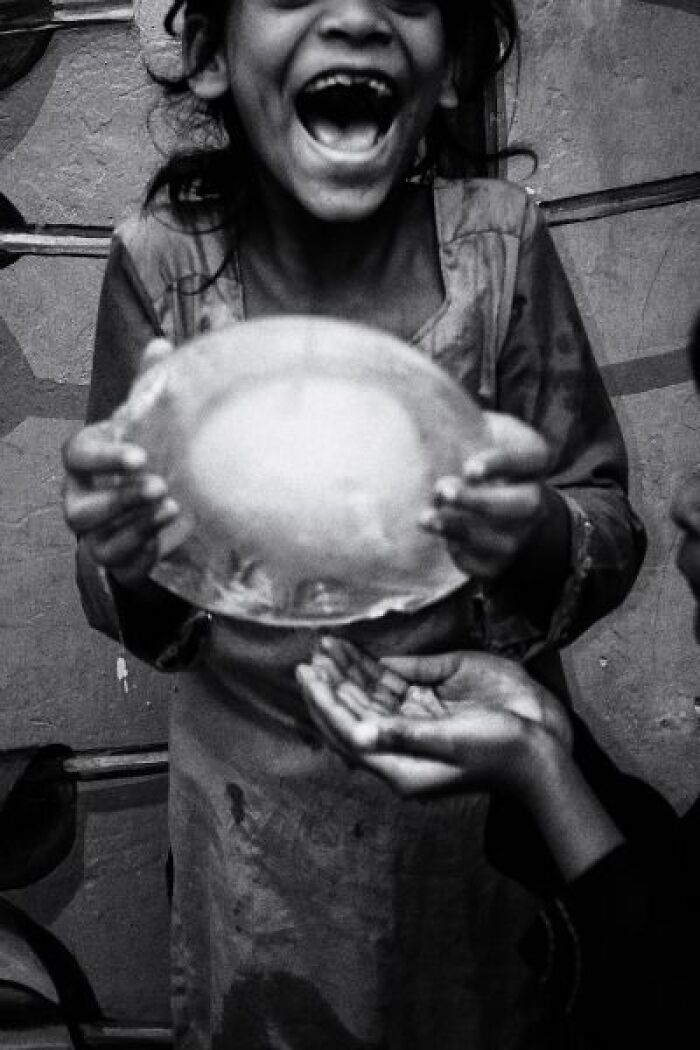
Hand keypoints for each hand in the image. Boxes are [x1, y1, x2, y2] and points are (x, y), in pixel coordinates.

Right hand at [61, 339, 179, 586]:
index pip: (78, 454)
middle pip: (80, 502)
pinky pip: (116, 554)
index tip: (140, 455)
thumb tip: (161, 343)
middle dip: (119, 495)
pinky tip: (170, 523)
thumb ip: (150, 387)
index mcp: (86, 458)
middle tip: (158, 484)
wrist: (155, 509)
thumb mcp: (148, 424)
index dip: (105, 457)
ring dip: (133, 518)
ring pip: (96, 531)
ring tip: (170, 504)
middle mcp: (79, 495)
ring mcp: (91, 530)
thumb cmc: (145, 458)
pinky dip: (143, 541)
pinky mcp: (109, 554)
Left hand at [296, 638, 571, 795]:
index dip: (325, 702)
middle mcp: (401, 751)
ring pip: (369, 702)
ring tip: (329, 647)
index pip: (347, 731)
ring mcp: (414, 732)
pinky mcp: (429, 716)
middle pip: (353, 715)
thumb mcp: (452, 741)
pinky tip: (360, 655)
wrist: (542, 753)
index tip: (307, 672)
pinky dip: (373, 674)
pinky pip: (391, 694)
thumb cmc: (501, 750)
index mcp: (400, 768)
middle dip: (332, 683)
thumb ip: (404, 736)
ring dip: (349, 675)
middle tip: (313, 654)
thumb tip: (361, 733)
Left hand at [420, 411, 550, 579]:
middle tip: (443, 489)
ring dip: (458, 528)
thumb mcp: (481, 430)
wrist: (497, 510)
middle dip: (479, 500)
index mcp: (533, 461)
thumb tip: (412, 394)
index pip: (529, 459)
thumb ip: (462, 419)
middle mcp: (533, 500)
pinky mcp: (497, 564)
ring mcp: (519, 535)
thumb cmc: (477, 457)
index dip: (500, 463)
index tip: (469, 465)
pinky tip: (437, 538)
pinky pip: (479, 562)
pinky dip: (457, 551)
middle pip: (520, 505)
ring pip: (497, 538)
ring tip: (426, 518)